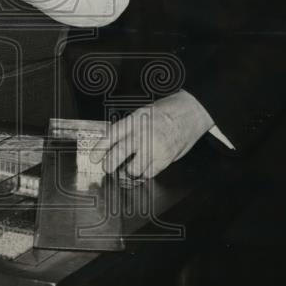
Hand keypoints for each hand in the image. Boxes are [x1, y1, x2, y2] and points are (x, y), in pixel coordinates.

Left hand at [89, 90, 213, 178]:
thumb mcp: (143, 112)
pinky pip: (149, 173)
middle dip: (110, 164)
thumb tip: (112, 144)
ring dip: (129, 171)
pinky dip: (144, 173)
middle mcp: (143, 133)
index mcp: (135, 119)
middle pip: (119, 153)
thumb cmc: (167, 111)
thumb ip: (129, 127)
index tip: (94, 157)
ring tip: (129, 168)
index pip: (112, 135)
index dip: (100, 148)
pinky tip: (145, 168)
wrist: (191, 111)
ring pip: (134, 168)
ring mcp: (154, 147)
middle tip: (108, 167)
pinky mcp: (165, 158)